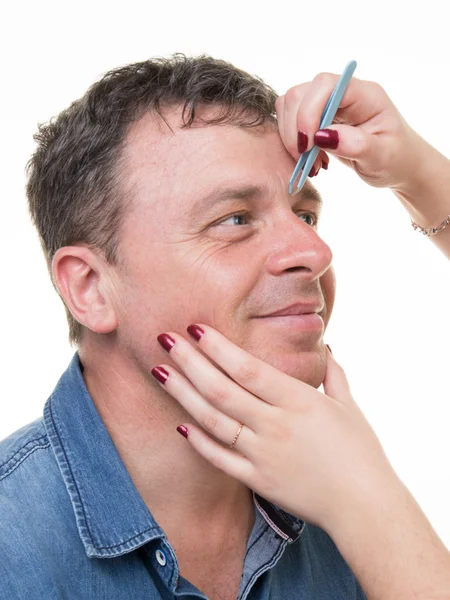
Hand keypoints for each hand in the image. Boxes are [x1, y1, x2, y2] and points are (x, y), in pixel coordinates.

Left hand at [152, 325, 398, 533]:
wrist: (364, 507)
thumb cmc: (361, 453)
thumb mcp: (349, 407)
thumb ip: (333, 375)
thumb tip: (328, 348)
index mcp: (298, 401)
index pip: (247, 368)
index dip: (218, 347)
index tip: (195, 327)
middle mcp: (275, 425)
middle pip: (222, 389)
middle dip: (190, 361)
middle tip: (165, 339)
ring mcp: (263, 454)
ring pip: (213, 420)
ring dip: (183, 394)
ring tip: (160, 372)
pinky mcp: (257, 480)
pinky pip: (220, 458)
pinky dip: (198, 441)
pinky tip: (179, 423)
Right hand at [275, 72, 425, 189]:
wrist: (397, 164)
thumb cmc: (396, 159)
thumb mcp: (382, 157)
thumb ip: (356, 145)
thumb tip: (322, 136)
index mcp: (364, 95)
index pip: (325, 85)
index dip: (309, 112)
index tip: (308, 145)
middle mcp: (342, 93)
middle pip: (301, 93)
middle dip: (295, 129)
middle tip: (306, 160)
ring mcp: (328, 103)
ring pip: (290, 106)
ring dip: (292, 137)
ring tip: (310, 162)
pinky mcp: (317, 117)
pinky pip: (291, 121)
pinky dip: (292, 142)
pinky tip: (310, 159)